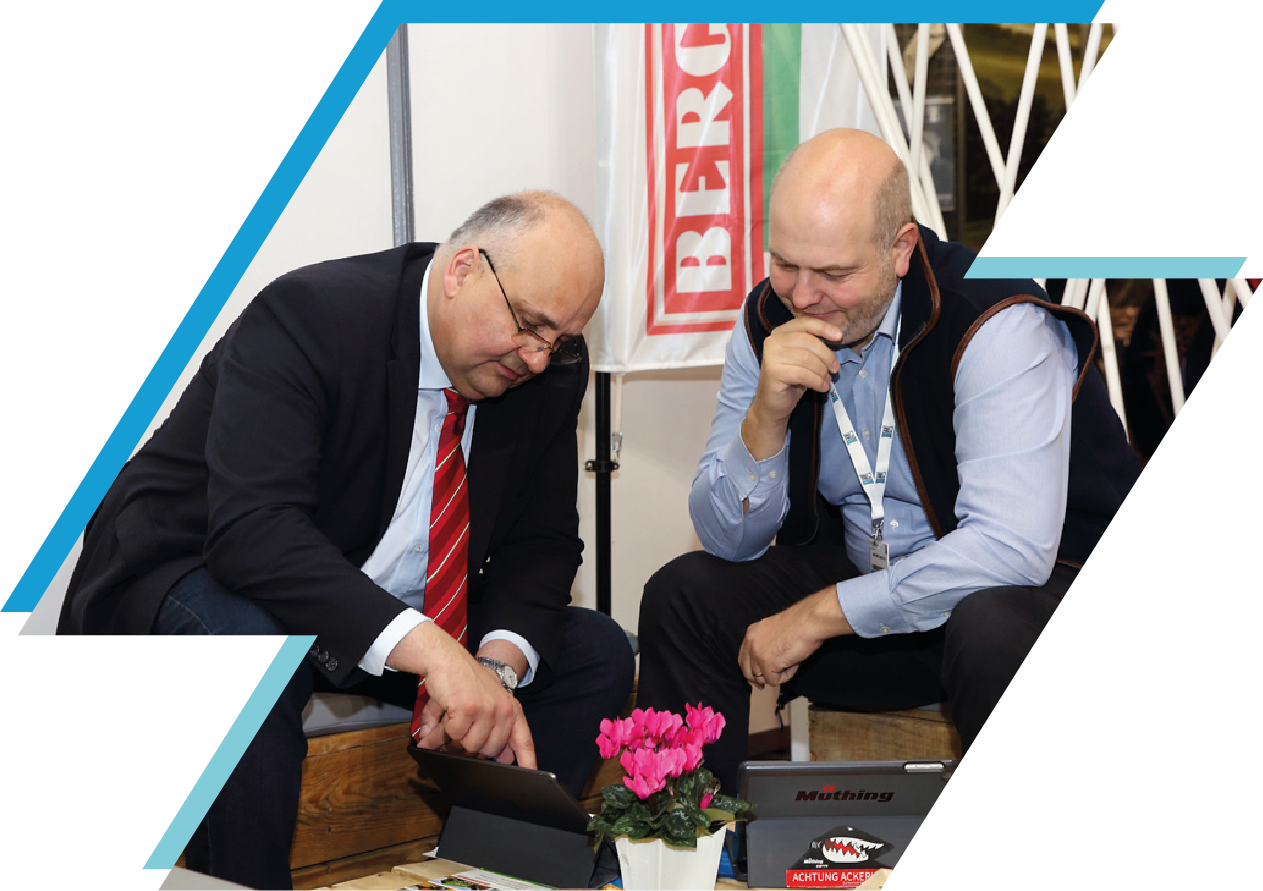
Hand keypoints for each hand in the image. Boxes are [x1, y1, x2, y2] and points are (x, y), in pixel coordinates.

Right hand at [388, 623, 536, 767]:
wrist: (446, 657)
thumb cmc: (463, 682)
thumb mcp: (484, 704)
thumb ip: (493, 732)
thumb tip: (502, 757)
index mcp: (510, 708)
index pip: (523, 740)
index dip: (527, 761)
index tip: (533, 776)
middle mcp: (503, 709)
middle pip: (489, 750)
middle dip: (470, 747)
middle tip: (459, 732)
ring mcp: (487, 710)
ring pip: (470, 746)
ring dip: (455, 738)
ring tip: (450, 722)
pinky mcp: (468, 709)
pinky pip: (455, 736)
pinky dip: (444, 730)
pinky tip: (444, 715)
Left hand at [738, 586, 852, 688]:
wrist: (809, 621)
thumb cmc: (799, 624)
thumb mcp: (774, 632)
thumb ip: (765, 645)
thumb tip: (765, 665)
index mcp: (751, 633)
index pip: (743, 659)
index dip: (751, 671)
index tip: (758, 678)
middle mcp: (751, 643)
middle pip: (748, 672)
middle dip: (759, 680)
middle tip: (770, 683)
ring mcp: (758, 654)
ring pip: (762, 678)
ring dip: (777, 675)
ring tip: (791, 663)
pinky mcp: (768, 664)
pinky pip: (774, 681)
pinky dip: (786, 676)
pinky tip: (794, 664)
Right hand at [743, 317, 841, 459]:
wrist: (772, 404)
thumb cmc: (791, 379)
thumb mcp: (804, 358)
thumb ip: (814, 345)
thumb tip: (836, 337)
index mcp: (781, 332)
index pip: (805, 323)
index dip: (823, 328)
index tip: (839, 336)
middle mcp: (773, 341)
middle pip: (809, 341)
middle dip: (827, 356)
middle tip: (835, 368)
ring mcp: (771, 356)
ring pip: (807, 359)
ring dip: (822, 371)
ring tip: (826, 380)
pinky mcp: (773, 372)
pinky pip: (803, 374)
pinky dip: (816, 381)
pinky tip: (821, 387)